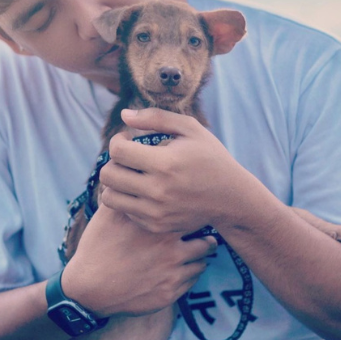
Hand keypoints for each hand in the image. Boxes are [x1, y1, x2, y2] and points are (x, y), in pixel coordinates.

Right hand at [63, 205, 218, 317]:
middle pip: (206, 239)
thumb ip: (124, 195)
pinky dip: (190, 273)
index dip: (194, 212)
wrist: (89, 288)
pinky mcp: (170, 292)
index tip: (193, 211)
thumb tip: (128, 172)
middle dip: (205, 235)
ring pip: (202, 260)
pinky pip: (193, 280)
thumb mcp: (106, 216)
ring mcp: (172, 272)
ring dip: (199, 255)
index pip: (190, 213)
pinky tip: (181, 269)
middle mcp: (169, 249)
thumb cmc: (97, 248)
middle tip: (203, 233)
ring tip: (195, 252)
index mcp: (156, 226)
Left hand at [97, 108, 265, 232]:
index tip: (128, 139)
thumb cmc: (210, 158)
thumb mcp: (190, 130)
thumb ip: (156, 118)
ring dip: (115, 182)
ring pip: (109, 196)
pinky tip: (142, 190)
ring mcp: (155, 212)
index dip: (117, 141)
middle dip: (113, 161)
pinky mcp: (156, 225)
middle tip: (128, 158)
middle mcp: (157, 190)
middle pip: (108, 174)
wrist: (232, 199)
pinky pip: (124, 211)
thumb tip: (124, 114)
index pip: (117, 151)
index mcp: (165, 163)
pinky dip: (128, 199)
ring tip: (131, 174)